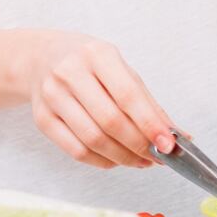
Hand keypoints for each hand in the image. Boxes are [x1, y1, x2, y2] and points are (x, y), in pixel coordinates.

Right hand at [26, 31, 177, 169]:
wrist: (41, 58)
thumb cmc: (89, 64)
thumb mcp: (119, 69)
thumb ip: (146, 101)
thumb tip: (175, 134)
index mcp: (97, 54)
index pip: (128, 95)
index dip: (150, 123)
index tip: (168, 144)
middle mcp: (71, 72)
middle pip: (110, 121)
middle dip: (139, 145)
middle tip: (157, 157)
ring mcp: (53, 96)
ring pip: (93, 139)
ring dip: (123, 157)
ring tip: (141, 161)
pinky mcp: (42, 118)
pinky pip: (76, 150)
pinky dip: (101, 161)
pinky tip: (116, 159)